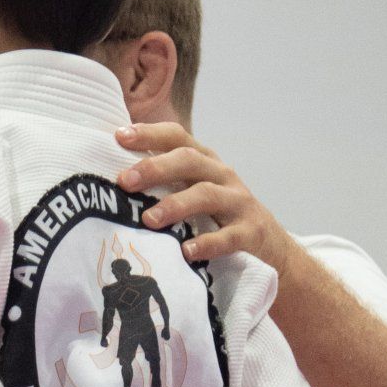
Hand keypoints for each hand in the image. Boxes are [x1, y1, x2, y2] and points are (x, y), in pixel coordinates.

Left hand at [115, 121, 294, 275]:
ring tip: (148, 220)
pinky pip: (228, 236)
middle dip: (155, 168)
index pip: (177, 138)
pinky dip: (207, 243)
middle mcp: (222, 176)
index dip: (150, 134)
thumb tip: (115, 181)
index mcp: (205, 163)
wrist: (271, 247)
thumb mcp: (195, 193)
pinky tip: (186, 251)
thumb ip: (165, 184)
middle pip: (189, 161)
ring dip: (175, 204)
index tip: (119, 136)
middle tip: (124, 180)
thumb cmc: (219, 218)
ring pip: (206, 195)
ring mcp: (238, 203)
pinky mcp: (250, 233)